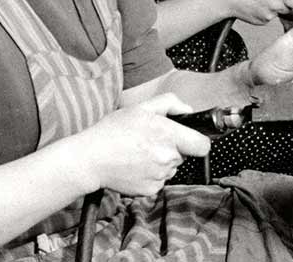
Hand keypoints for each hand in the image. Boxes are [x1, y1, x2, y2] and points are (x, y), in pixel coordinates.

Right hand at [74, 94, 210, 196]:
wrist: (90, 158)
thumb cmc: (113, 130)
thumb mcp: (140, 107)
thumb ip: (169, 103)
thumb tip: (188, 111)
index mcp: (169, 135)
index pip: (202, 146)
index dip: (197, 141)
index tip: (187, 139)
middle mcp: (167, 157)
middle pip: (183, 155)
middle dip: (171, 148)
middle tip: (149, 141)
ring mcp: (159, 176)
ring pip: (170, 168)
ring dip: (160, 161)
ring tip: (137, 153)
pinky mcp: (150, 190)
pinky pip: (159, 180)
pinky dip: (150, 174)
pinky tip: (134, 166)